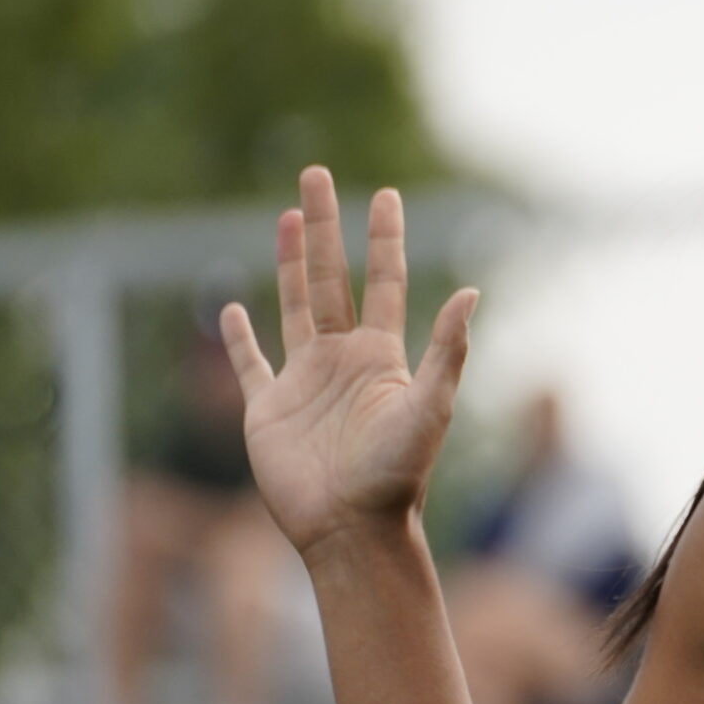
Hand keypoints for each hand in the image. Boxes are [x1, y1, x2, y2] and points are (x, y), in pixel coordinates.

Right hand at [219, 166, 477, 559]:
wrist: (350, 529)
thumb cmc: (396, 475)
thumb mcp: (429, 407)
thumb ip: (446, 351)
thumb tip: (471, 292)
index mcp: (382, 355)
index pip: (384, 281)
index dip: (384, 238)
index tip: (386, 194)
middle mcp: (343, 360)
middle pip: (332, 277)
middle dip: (327, 226)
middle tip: (317, 174)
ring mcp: (304, 382)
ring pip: (294, 305)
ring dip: (291, 261)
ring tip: (289, 216)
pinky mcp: (267, 409)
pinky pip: (250, 364)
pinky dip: (238, 337)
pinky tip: (232, 307)